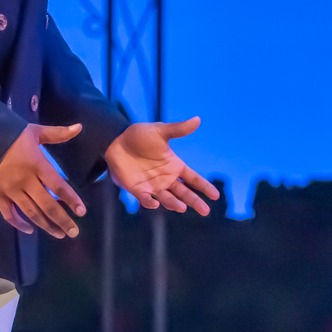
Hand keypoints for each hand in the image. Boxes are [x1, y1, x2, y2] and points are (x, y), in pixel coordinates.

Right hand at [0, 123, 86, 238]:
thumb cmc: (11, 135)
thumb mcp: (35, 131)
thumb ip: (58, 133)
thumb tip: (79, 127)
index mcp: (37, 165)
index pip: (58, 186)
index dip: (71, 199)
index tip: (81, 211)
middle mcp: (25, 180)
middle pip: (47, 205)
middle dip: (62, 220)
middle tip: (74, 232)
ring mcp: (10, 190)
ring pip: (31, 212)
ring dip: (46, 225)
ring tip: (59, 234)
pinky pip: (9, 214)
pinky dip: (19, 224)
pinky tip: (30, 229)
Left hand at [104, 116, 220, 214]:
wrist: (116, 141)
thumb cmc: (140, 135)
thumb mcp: (161, 131)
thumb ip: (179, 129)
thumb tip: (197, 119)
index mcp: (174, 166)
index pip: (193, 178)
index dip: (204, 187)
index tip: (216, 196)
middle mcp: (166, 178)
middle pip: (184, 193)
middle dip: (195, 202)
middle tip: (206, 211)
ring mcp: (152, 185)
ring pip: (167, 198)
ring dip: (174, 204)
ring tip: (182, 207)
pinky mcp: (137, 189)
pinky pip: (145, 198)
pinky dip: (150, 202)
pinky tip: (155, 204)